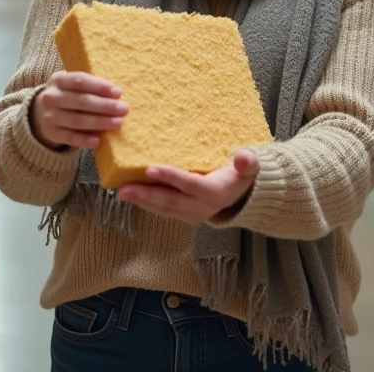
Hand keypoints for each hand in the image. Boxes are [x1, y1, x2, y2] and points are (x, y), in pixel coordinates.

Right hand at [30, 71, 127, 150]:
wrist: (41, 112)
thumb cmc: (68, 96)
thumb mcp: (73, 85)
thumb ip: (91, 87)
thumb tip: (117, 96)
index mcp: (58, 80)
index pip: (80, 81)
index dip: (100, 87)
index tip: (118, 93)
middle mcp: (51, 97)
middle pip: (81, 101)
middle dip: (104, 106)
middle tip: (124, 109)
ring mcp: (49, 116)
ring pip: (77, 120)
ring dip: (99, 122)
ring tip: (118, 123)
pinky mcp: (51, 133)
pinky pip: (70, 137)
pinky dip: (84, 140)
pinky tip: (98, 141)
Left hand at [117, 150, 259, 224]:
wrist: (244, 195)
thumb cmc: (243, 173)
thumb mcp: (251, 165)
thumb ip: (248, 161)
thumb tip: (244, 157)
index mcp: (217, 193)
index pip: (191, 185)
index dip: (171, 177)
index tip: (150, 168)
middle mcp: (204, 208)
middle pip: (171, 201)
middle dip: (146, 194)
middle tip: (123, 188)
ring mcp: (193, 214)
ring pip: (164, 209)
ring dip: (142, 201)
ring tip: (122, 192)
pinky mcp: (185, 215)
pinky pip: (164, 210)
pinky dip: (147, 203)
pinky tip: (134, 195)